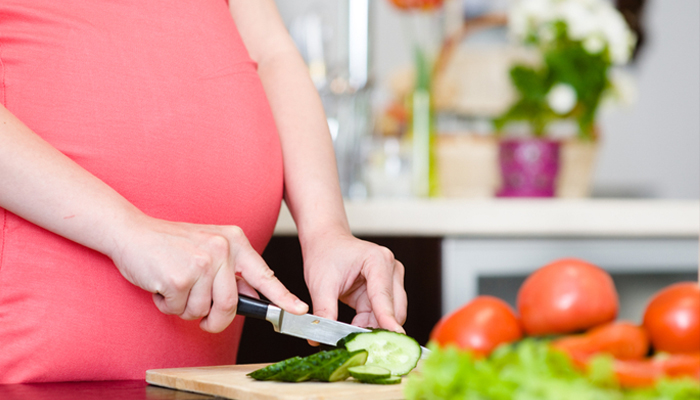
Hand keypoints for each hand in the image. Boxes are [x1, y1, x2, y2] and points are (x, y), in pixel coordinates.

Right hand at [109, 214, 307, 332]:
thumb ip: (231, 271)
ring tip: (174, 285)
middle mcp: (222, 249)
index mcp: (234, 240)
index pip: (264, 274)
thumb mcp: (209, 248)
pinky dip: (168, 305)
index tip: (299, 311)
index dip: (282, 297)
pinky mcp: (180, 277)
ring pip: (202, 311)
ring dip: (185, 309)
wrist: (131, 232)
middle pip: (230, 306)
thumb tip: (254, 299)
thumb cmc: (170, 245)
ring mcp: (202, 262)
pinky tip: (162, 284)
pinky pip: (180, 310)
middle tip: (199, 314)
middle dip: (213, 319)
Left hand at [302, 231, 406, 336]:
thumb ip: (324, 311)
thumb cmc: (325, 254)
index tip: (394, 338)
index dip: (387, 319)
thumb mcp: (320, 285)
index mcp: (377, 260)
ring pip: (390, 314)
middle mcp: (390, 268)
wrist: (326, 242)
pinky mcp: (384, 289)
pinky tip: (353, 328)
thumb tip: (319, 338)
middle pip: (394, 308)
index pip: (383, 296)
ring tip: (351, 334)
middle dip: (378, 328)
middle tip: (360, 344)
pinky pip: (381, 314)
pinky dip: (368, 323)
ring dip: (372, 327)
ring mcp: (390, 279)